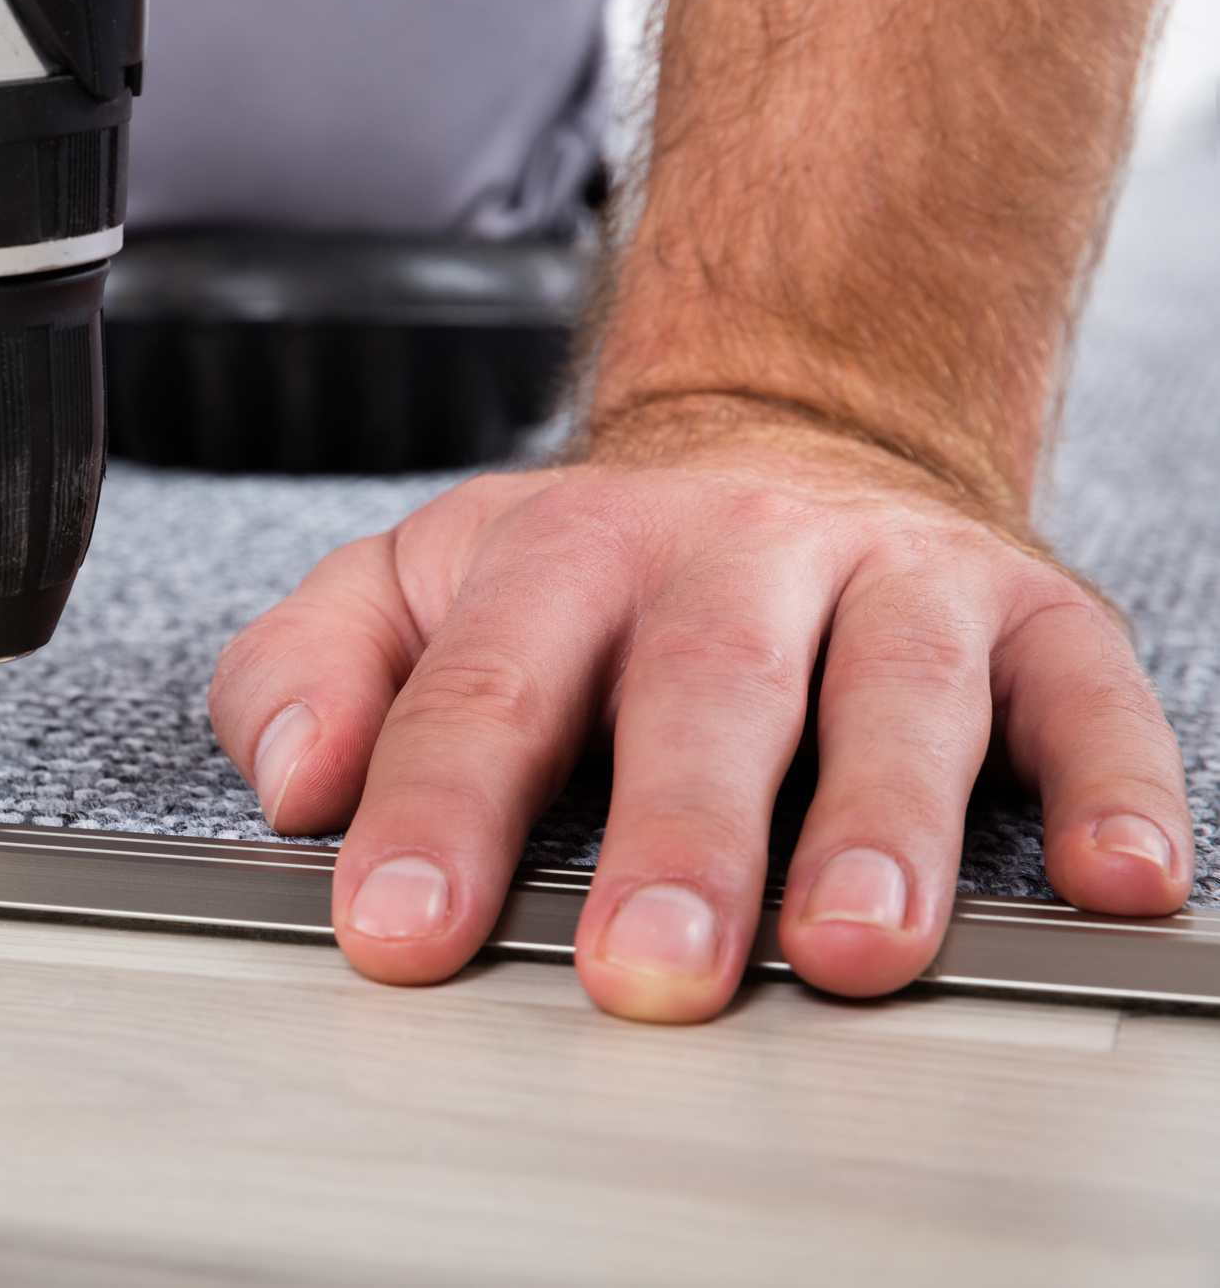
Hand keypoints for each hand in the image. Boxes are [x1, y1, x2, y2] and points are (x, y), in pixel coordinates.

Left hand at [208, 404, 1194, 1023]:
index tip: (400, 934)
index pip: (484, 690)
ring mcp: (889, 581)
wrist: (788, 435)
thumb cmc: (590, 566)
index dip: (437, 815)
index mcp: (562, 554)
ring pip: (894, 694)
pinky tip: (1113, 881)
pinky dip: (1112, 787)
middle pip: (700, 693)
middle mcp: (731, 554)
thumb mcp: (414, 581)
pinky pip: (1088, 697)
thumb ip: (313, 670)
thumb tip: (292, 781)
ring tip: (853, 946)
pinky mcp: (1034, 616)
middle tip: (648, 971)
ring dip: (880, 825)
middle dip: (677, 839)